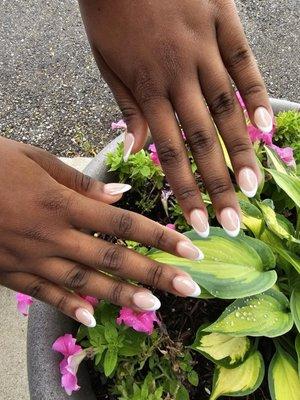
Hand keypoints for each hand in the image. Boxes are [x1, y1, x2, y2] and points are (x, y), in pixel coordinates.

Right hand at [0, 138, 201, 325]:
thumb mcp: (37, 160)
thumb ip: (80, 182)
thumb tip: (118, 195)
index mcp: (61, 203)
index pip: (123, 224)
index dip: (160, 237)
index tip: (189, 249)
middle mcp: (52, 235)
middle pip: (112, 258)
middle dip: (153, 274)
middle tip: (188, 288)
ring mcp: (32, 258)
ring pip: (84, 282)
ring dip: (120, 296)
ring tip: (153, 307)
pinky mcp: (11, 272)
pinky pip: (44, 293)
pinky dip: (68, 307)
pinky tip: (91, 319)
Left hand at [79, 0, 271, 236]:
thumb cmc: (109, 11)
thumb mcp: (105, 63)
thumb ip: (125, 108)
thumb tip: (135, 151)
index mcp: (147, 88)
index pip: (169, 153)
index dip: (185, 191)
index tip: (197, 222)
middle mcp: (178, 75)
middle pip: (201, 141)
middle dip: (217, 185)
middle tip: (231, 220)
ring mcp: (203, 48)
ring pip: (226, 109)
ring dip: (241, 152)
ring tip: (253, 187)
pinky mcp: (222, 22)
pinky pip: (244, 62)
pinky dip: (256, 94)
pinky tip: (267, 126)